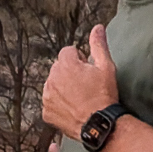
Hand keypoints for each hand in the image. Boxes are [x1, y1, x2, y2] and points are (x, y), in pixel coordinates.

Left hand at [42, 25, 119, 141]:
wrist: (99, 125)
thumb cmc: (104, 95)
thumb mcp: (106, 67)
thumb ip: (98, 45)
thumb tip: (98, 27)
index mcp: (65, 64)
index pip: (68, 52)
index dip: (80, 59)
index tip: (89, 70)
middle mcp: (52, 78)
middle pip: (59, 67)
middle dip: (70, 72)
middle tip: (86, 84)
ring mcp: (47, 96)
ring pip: (53, 84)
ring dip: (62, 87)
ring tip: (79, 97)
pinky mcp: (46, 112)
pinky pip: (50, 101)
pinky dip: (58, 103)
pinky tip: (72, 108)